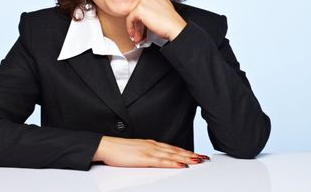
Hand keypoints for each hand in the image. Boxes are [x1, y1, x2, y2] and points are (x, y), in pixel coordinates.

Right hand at [92, 136, 209, 167]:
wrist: (106, 146)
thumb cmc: (118, 150)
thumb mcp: (136, 150)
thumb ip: (147, 153)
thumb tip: (156, 158)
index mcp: (151, 144)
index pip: (172, 148)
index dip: (185, 151)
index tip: (196, 154)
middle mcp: (153, 146)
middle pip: (176, 150)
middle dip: (191, 154)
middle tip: (203, 157)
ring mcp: (149, 151)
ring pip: (172, 155)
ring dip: (186, 157)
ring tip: (198, 161)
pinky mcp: (144, 158)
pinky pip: (162, 161)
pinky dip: (173, 162)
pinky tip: (181, 165)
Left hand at [126, 0, 186, 43]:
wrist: (174, 26)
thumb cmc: (171, 20)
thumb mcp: (165, 5)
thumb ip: (156, 3)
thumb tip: (149, 7)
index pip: (142, 3)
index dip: (142, 14)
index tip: (142, 22)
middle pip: (137, 8)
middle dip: (137, 21)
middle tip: (138, 30)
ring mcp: (143, 1)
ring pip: (132, 14)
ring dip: (134, 25)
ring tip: (136, 34)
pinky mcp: (139, 9)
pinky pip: (130, 19)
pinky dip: (130, 27)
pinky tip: (133, 33)